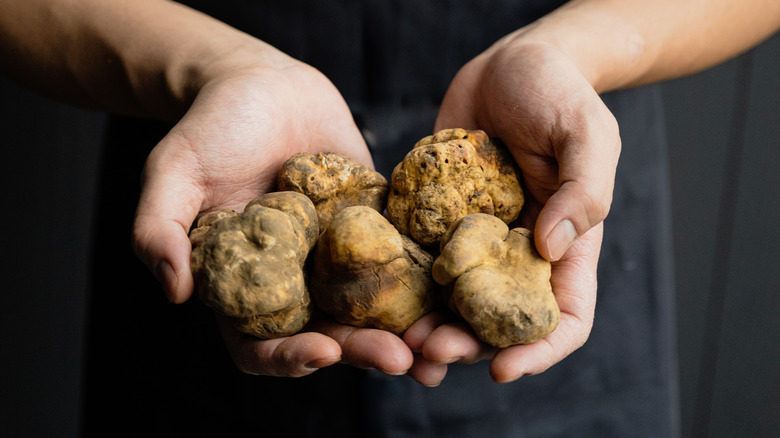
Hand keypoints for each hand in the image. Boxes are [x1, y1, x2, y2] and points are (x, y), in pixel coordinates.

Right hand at [131, 55, 412, 376]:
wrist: (263, 85)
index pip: (261, 342)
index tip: (321, 352)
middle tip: (400, 359)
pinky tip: (455, 292)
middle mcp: (295, 281)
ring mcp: (338, 257)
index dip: (289, 357)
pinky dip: (428, 279)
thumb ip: (161, 229)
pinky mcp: (374, 227)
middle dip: (364, 351)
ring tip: (439, 347)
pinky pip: (403, 257)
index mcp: (245, 285)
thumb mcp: (172, 172)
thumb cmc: (210, 127)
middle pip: (330, 333)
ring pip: (373, 307)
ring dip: (406, 331)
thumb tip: (173, 291)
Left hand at [405, 38, 617, 384]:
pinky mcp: (436, 217)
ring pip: (452, 301)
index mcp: (564, 245)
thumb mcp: (586, 133)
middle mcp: (517, 251)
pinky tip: (376, 295)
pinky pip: (417, 258)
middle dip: (466, 345)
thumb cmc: (559, 91)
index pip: (564, 317)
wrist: (509, 63)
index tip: (502, 369)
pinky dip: (401, 285)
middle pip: (498, 321)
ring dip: (427, 326)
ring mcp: (474, 238)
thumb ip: (583, 190)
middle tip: (429, 352)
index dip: (538, 351)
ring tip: (397, 338)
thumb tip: (551, 248)